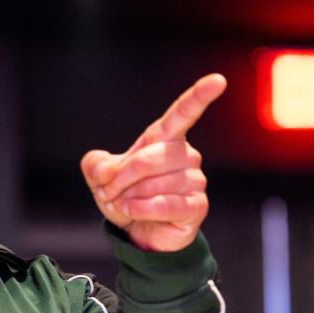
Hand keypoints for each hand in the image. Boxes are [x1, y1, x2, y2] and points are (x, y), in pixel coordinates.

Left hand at [80, 74, 226, 252]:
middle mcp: (186, 155)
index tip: (218, 80)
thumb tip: (104, 170)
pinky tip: (132, 211)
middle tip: (108, 190)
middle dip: (121, 177)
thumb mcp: (102, 177)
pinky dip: (142, 209)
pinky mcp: (197, 206)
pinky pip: (167, 205)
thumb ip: (95, 164)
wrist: (138, 232)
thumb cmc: (126, 196)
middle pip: (150, 158)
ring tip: (124, 204)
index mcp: (165, 139)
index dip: (200, 96)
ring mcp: (195, 181)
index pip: (183, 113)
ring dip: (129, 197)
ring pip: (156, 185)